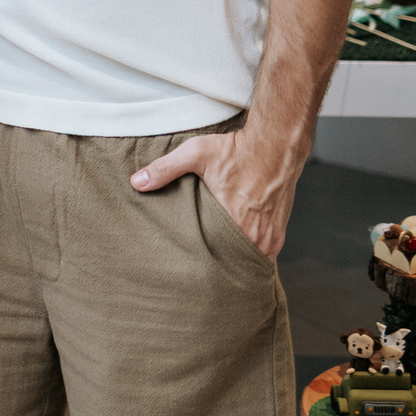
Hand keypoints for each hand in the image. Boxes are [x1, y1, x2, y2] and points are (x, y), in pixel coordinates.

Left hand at [130, 126, 294, 258]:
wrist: (276, 144)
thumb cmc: (236, 149)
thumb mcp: (196, 154)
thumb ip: (165, 169)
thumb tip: (136, 182)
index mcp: (233, 222)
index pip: (214, 258)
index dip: (202, 264)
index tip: (189, 265)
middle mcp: (255, 235)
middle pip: (232, 264)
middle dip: (218, 267)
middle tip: (201, 272)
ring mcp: (270, 236)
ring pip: (249, 261)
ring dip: (235, 262)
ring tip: (218, 265)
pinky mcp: (279, 232)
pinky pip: (264, 255)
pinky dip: (252, 254)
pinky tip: (237, 252)